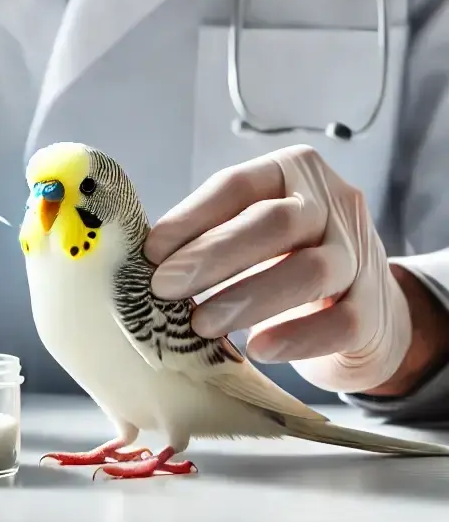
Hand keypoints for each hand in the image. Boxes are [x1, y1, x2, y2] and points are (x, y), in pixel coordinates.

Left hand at [143, 145, 412, 393]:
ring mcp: (360, 254)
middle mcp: (332, 203)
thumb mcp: (251, 231)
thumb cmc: (284, 261)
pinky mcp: (376, 309)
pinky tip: (258, 349)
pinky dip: (297, 338)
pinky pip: (341, 322)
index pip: (237, 185)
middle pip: (275, 223)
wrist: (362, 309)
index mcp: (290, 172)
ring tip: (200, 323)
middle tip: (164, 287)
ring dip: (248, 298)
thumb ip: (210, 236)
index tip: (151, 251)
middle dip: (213, 256)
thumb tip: (146, 262)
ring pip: (310, 271)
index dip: (192, 217)